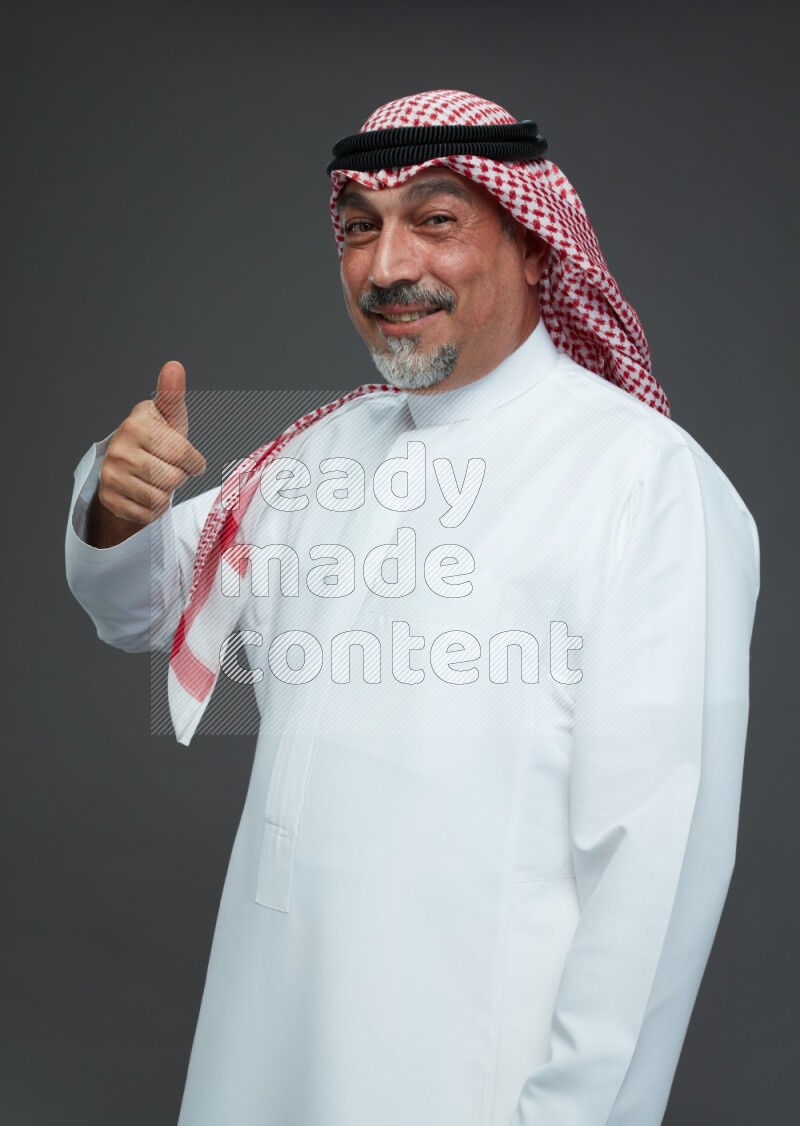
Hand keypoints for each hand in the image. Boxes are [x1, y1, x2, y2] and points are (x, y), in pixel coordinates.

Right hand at [87, 361, 205, 546]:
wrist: (128, 469)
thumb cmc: (156, 441)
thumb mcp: (168, 418)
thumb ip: (172, 395)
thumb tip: (174, 366)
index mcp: (136, 424)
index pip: (182, 452)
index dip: (192, 461)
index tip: (187, 458)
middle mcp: (119, 448)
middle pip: (173, 478)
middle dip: (178, 477)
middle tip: (166, 468)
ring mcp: (111, 474)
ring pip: (160, 499)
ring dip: (165, 494)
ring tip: (155, 480)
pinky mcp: (109, 498)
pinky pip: (147, 514)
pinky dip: (152, 510)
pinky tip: (145, 494)